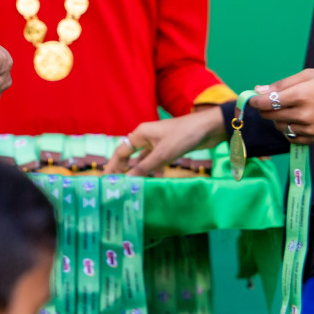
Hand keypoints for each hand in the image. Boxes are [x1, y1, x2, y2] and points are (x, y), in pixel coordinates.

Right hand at [105, 107, 226, 175]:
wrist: (208, 128)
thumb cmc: (182, 137)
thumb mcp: (162, 154)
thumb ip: (144, 167)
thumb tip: (127, 180)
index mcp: (140, 134)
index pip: (121, 152)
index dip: (113, 165)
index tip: (105, 178)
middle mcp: (146, 137)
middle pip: (130, 155)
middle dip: (123, 169)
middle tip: (117, 184)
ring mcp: (158, 142)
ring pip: (143, 159)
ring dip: (139, 171)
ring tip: (133, 185)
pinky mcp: (168, 147)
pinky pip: (155, 161)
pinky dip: (154, 170)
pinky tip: (153, 180)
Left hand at [248, 68, 313, 143]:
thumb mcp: (308, 75)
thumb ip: (281, 84)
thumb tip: (258, 90)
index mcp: (301, 95)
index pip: (266, 102)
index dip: (255, 101)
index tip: (251, 99)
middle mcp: (305, 114)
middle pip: (270, 115)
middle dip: (265, 108)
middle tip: (270, 101)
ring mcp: (312, 128)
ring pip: (280, 126)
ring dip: (278, 118)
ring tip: (289, 108)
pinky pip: (293, 137)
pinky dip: (290, 129)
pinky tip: (297, 120)